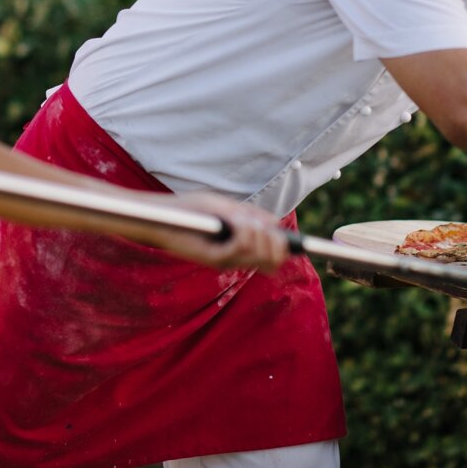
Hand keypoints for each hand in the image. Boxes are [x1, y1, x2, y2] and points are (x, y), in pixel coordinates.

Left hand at [147, 190, 291, 273]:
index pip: (275, 257)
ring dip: (260, 232)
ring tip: (244, 219)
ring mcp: (227, 260)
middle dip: (276, 239)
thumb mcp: (226, 207)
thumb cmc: (193, 209)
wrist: (166, 215)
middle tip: (259, 223)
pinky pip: (243, 247)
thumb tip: (275, 223)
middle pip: (275, 259)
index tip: (301, 238)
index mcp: (242, 248)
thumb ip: (250, 215)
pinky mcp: (214, 258)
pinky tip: (237, 221)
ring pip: (262, 254)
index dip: (290, 248)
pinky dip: (246, 231)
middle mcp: (237, 258)